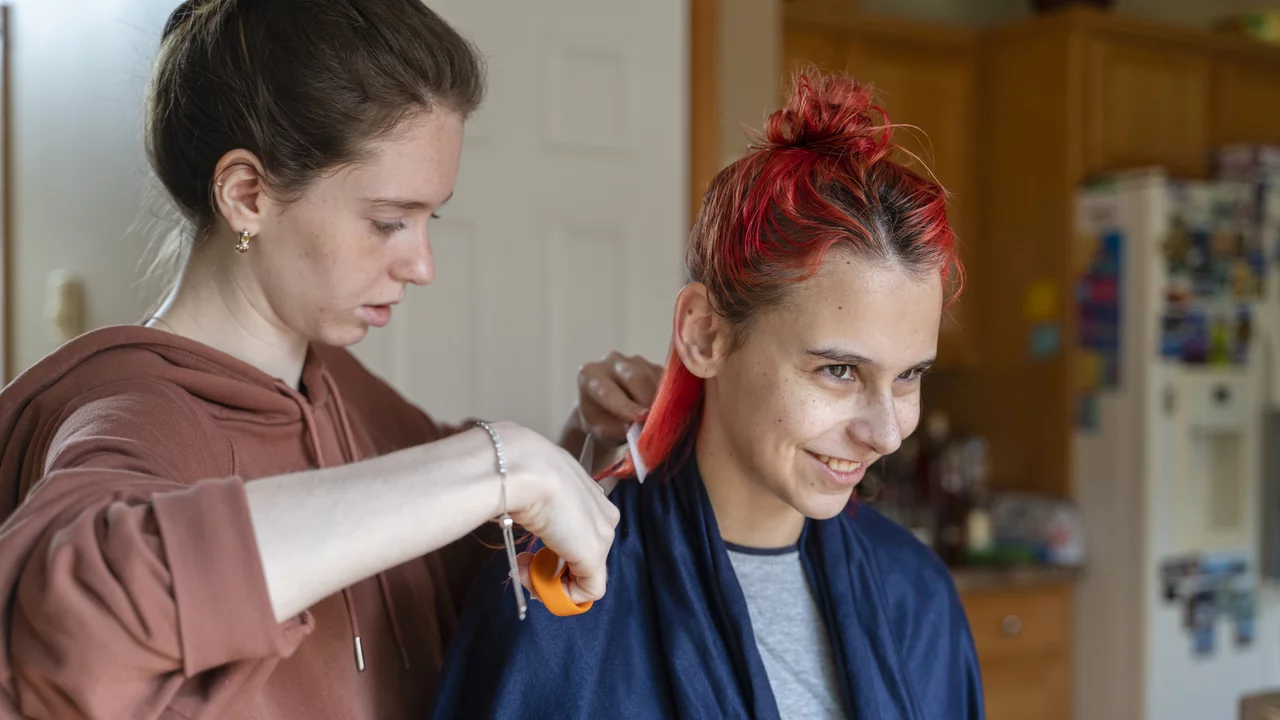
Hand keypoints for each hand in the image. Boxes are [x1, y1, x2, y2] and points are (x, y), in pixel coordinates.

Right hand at [495, 423, 619, 603]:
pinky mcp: (594, 557)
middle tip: (521, 563)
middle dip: (550, 565)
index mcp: (590, 494)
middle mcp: (603, 513)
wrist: (525, 470)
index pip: (578, 531)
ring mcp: (602, 536)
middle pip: (581, 553)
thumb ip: (539, 505)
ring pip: (583, 573)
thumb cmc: (521, 472)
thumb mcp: (531, 486)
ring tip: (521, 567)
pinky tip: (535, 581)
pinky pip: (586, 591)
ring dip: (548, 579)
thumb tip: (529, 515)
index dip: (553, 548)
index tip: (526, 550)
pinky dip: (560, 595)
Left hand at [574, 351, 663, 445]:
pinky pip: (665, 378)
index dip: (626, 405)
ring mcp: (634, 360)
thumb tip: (639, 427)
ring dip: (661, 400)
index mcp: (590, 375)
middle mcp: (612, 361)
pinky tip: (666, 409)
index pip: (609, 391)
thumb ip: (617, 429)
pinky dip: (668, 396)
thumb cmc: (600, 419)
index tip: (642, 418)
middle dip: (648, 400)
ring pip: (652, 377)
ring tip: (662, 419)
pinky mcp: (652, 364)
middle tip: (658, 421)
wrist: (605, 406)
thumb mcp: (602, 430)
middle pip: (635, 377)